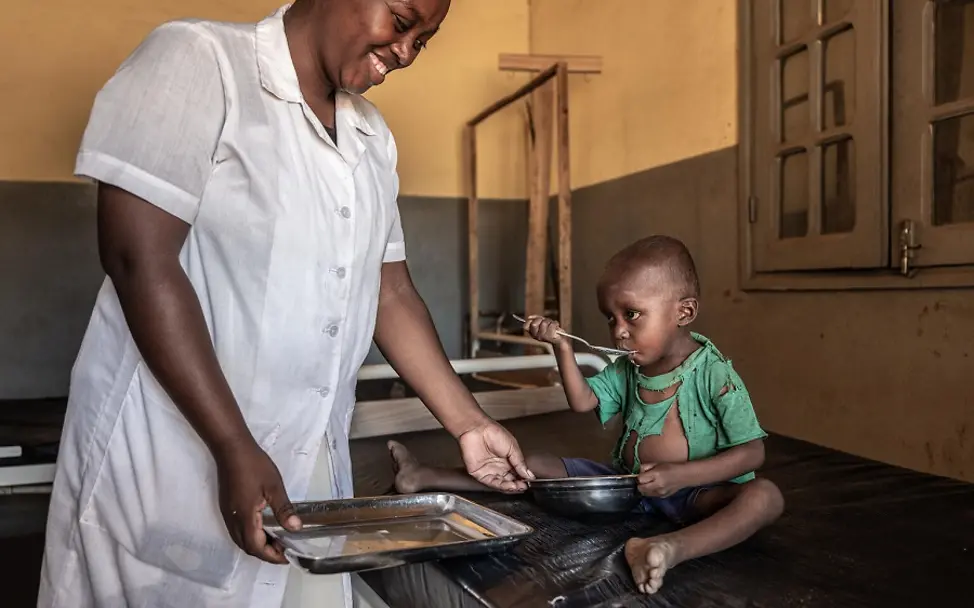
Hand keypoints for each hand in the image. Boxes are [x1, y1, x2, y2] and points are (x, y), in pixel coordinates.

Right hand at [214, 441, 301, 563]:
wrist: (231, 449)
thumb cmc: (254, 465)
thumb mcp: (274, 486)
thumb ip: (284, 509)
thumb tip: (295, 528)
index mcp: (245, 517)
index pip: (256, 546)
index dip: (271, 555)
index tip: (287, 557)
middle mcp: (233, 519)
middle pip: (247, 547)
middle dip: (265, 553)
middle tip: (284, 549)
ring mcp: (228, 514)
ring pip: (240, 539)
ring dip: (257, 545)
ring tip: (276, 540)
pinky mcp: (227, 507)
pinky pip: (237, 530)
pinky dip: (250, 536)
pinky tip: (263, 527)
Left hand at [458, 422, 535, 492]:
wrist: (477, 429)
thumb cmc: (493, 432)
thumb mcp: (513, 447)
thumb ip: (520, 462)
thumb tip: (529, 474)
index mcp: (508, 460)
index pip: (517, 474)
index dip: (523, 478)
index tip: (529, 481)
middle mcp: (499, 467)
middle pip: (510, 480)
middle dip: (518, 485)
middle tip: (524, 486)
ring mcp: (490, 471)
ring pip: (502, 484)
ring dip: (511, 487)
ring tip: (519, 486)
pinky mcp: (481, 474)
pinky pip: (492, 483)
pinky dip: (502, 486)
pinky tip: (510, 485)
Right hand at [523, 315, 563, 345]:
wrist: (560, 338)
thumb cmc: (550, 329)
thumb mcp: (542, 322)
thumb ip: (536, 319)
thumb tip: (529, 317)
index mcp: (532, 333)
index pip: (525, 326)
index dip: (531, 321)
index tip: (538, 320)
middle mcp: (536, 336)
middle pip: (534, 324)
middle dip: (540, 319)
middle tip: (545, 321)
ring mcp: (543, 337)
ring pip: (544, 323)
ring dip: (549, 321)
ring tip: (552, 324)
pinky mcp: (550, 337)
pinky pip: (552, 325)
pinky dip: (555, 323)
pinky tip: (556, 327)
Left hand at [637, 462, 687, 497]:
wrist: (684, 476)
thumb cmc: (670, 467)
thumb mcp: (657, 463)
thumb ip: (645, 467)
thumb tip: (638, 472)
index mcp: (656, 475)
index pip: (640, 479)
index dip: (639, 476)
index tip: (642, 474)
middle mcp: (657, 485)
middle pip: (641, 488)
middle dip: (640, 484)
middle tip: (644, 479)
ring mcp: (660, 493)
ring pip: (645, 493)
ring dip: (645, 489)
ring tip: (650, 483)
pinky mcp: (663, 497)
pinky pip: (652, 495)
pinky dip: (651, 492)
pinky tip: (656, 486)